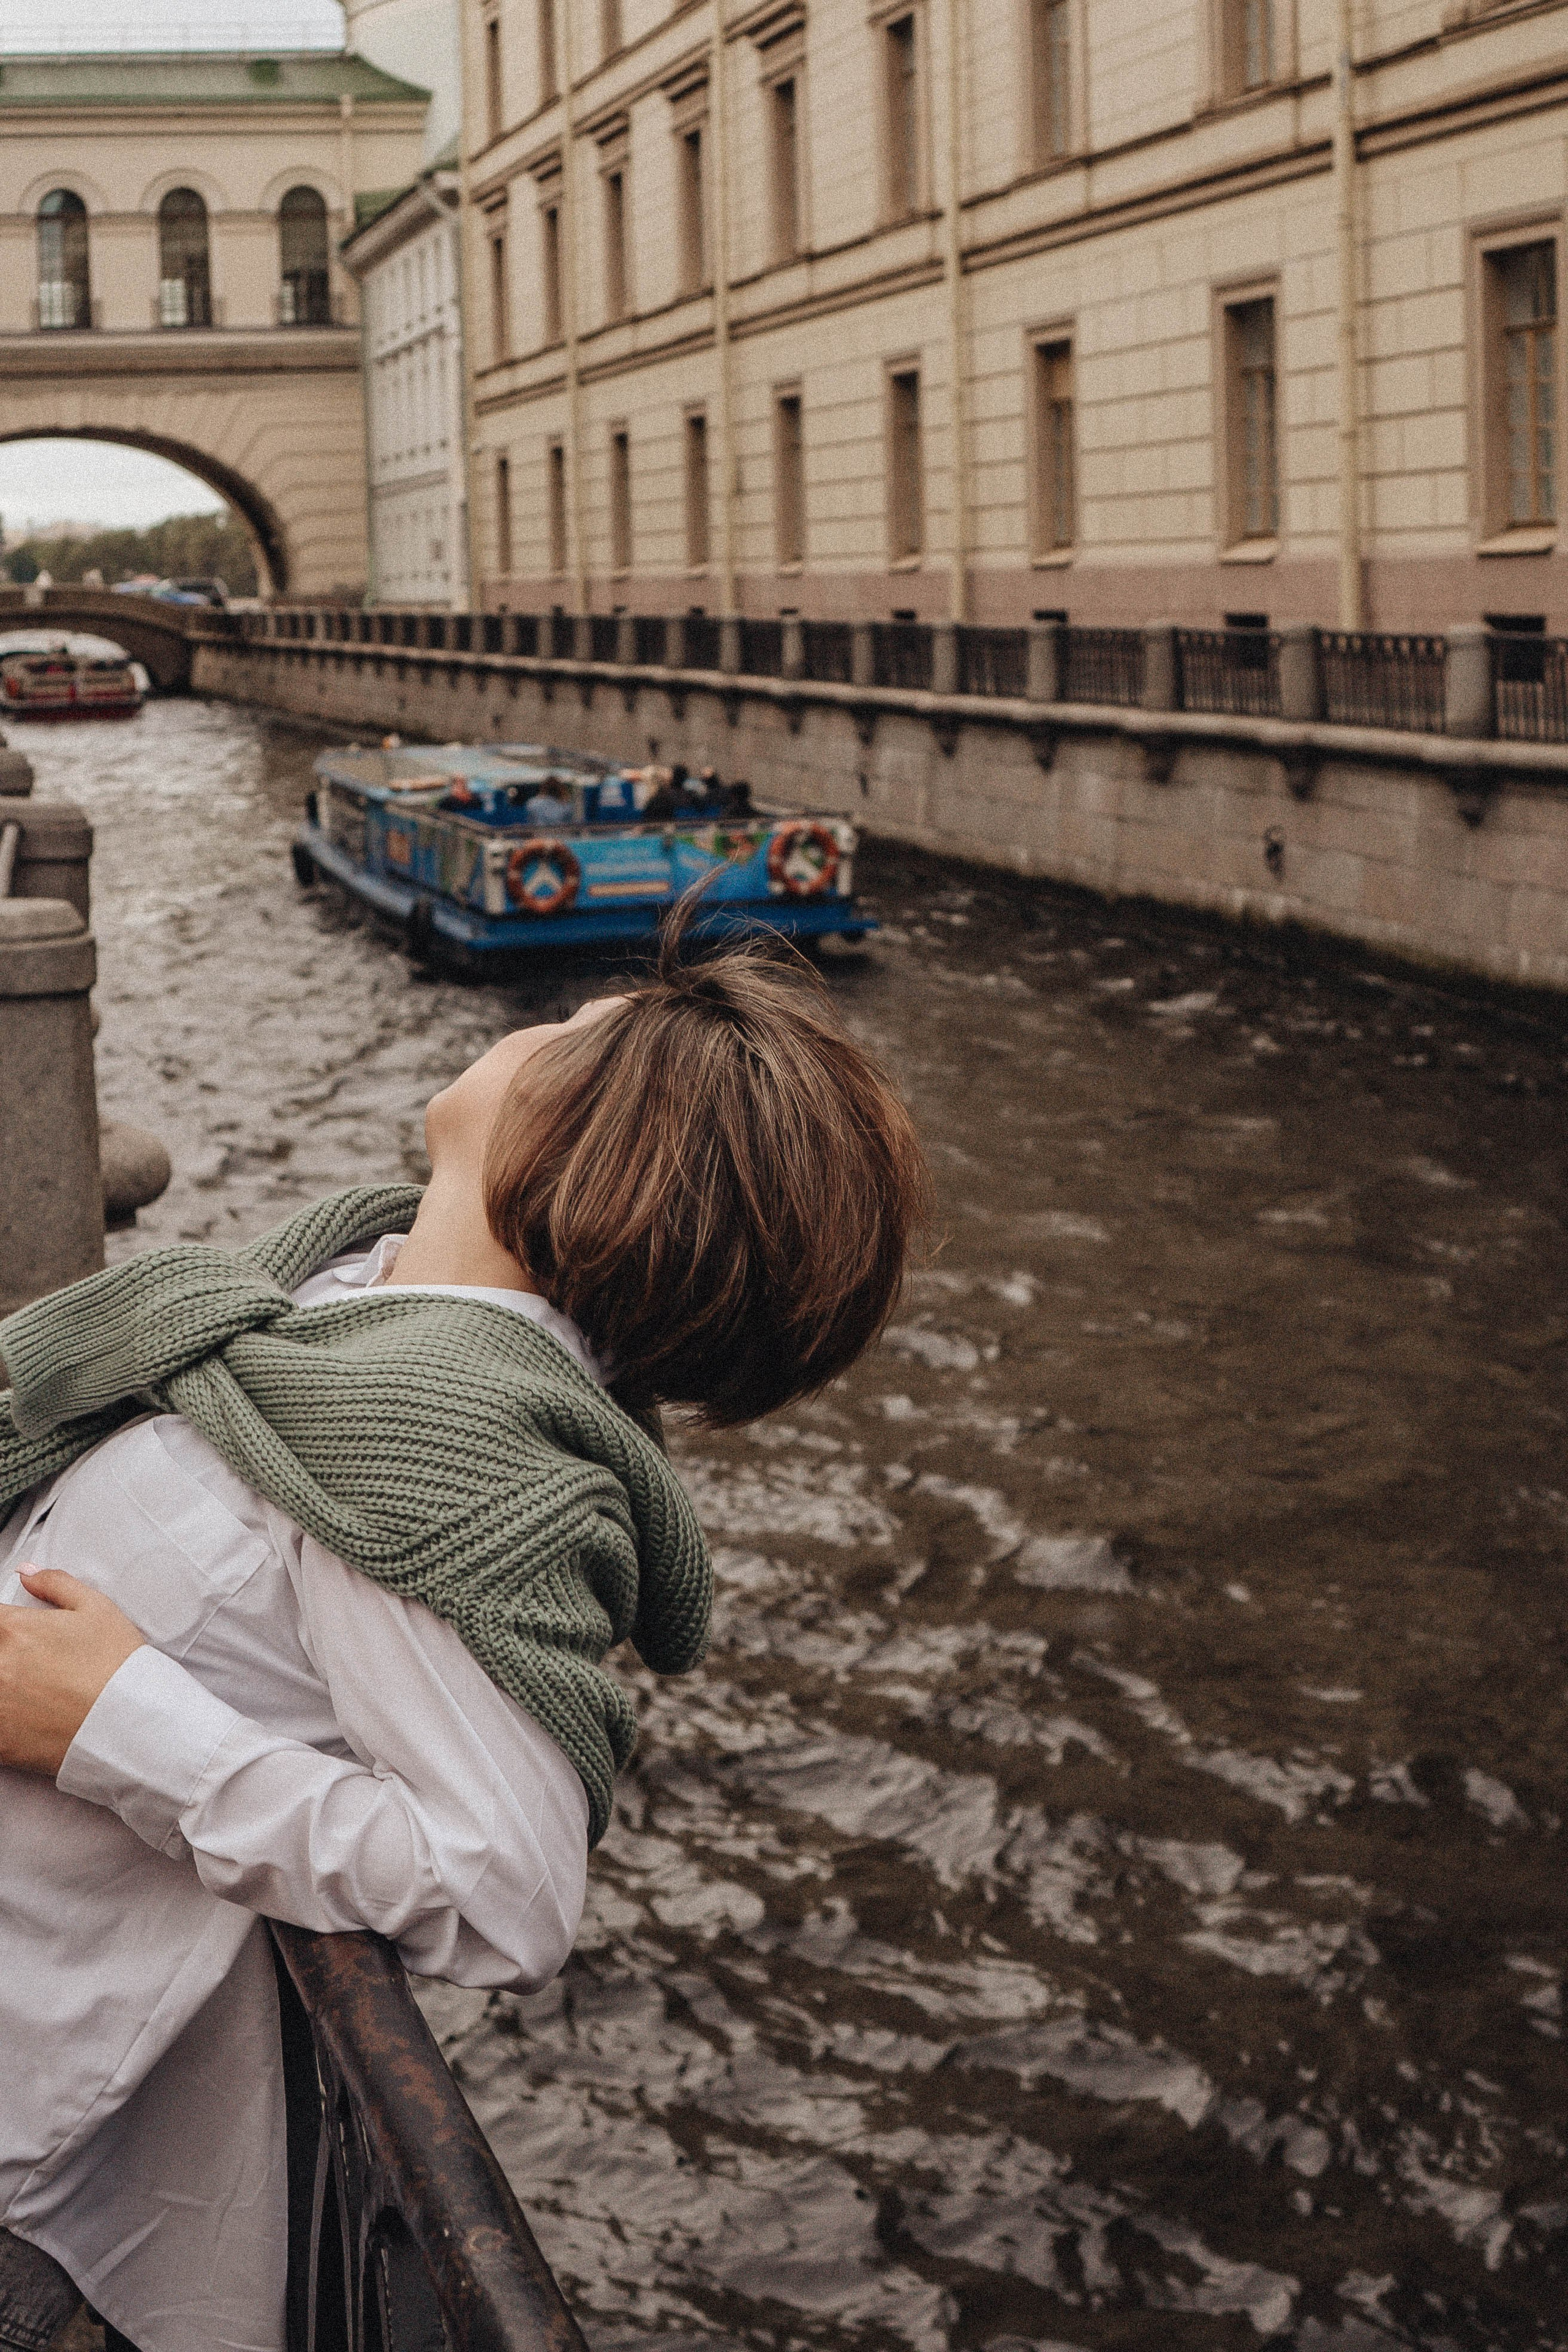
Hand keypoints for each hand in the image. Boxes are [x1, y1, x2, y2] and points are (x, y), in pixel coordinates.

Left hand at [0, 1567, 144, 1776]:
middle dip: (4, 1655)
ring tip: (26, 1692)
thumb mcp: (97, 1608)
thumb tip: (27, 1573)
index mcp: (15, 1629)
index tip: (10, 1633)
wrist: (131, 1722)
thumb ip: (55, 1583)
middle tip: (24, 1664)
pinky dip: (5, 1719)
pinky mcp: (0, 1741)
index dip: (2, 1625)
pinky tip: (24, 1718)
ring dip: (2, 1684)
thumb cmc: (117, 1666)